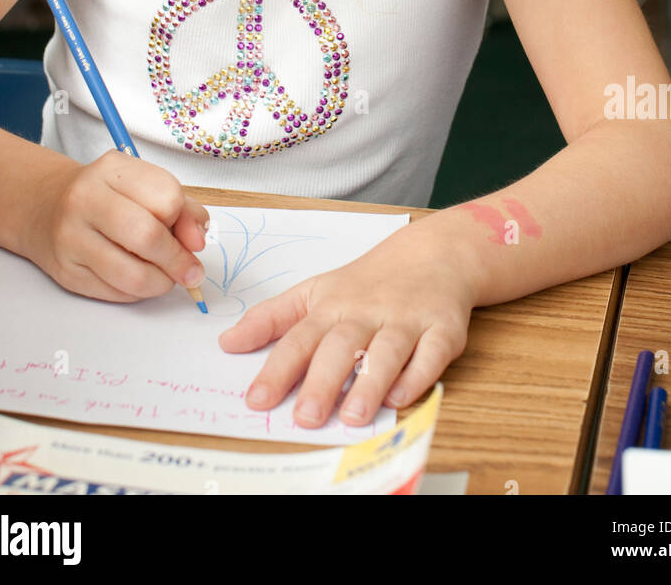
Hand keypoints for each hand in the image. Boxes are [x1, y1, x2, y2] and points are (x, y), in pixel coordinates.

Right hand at [21, 150, 210, 301]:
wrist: (46, 207)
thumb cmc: (108, 196)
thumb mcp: (147, 186)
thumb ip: (183, 209)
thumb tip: (197, 242)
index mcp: (112, 170)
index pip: (166, 198)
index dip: (185, 222)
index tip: (189, 234)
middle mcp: (86, 199)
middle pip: (147, 236)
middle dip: (177, 260)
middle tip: (189, 270)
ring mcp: (71, 237)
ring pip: (132, 275)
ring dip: (161, 283)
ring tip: (166, 277)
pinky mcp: (66, 272)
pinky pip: (116, 293)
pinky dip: (138, 293)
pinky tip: (139, 279)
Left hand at [218, 215, 478, 428]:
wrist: (434, 253)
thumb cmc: (369, 282)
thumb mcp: (316, 292)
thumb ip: (272, 318)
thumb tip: (227, 343)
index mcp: (333, 306)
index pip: (299, 338)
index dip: (277, 369)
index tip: (256, 399)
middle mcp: (367, 313)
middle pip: (342, 346)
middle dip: (323, 382)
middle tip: (305, 417)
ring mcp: (407, 320)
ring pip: (387, 352)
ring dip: (369, 384)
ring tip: (352, 417)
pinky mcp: (443, 329)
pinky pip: (432, 354)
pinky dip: (418, 376)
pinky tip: (400, 396)